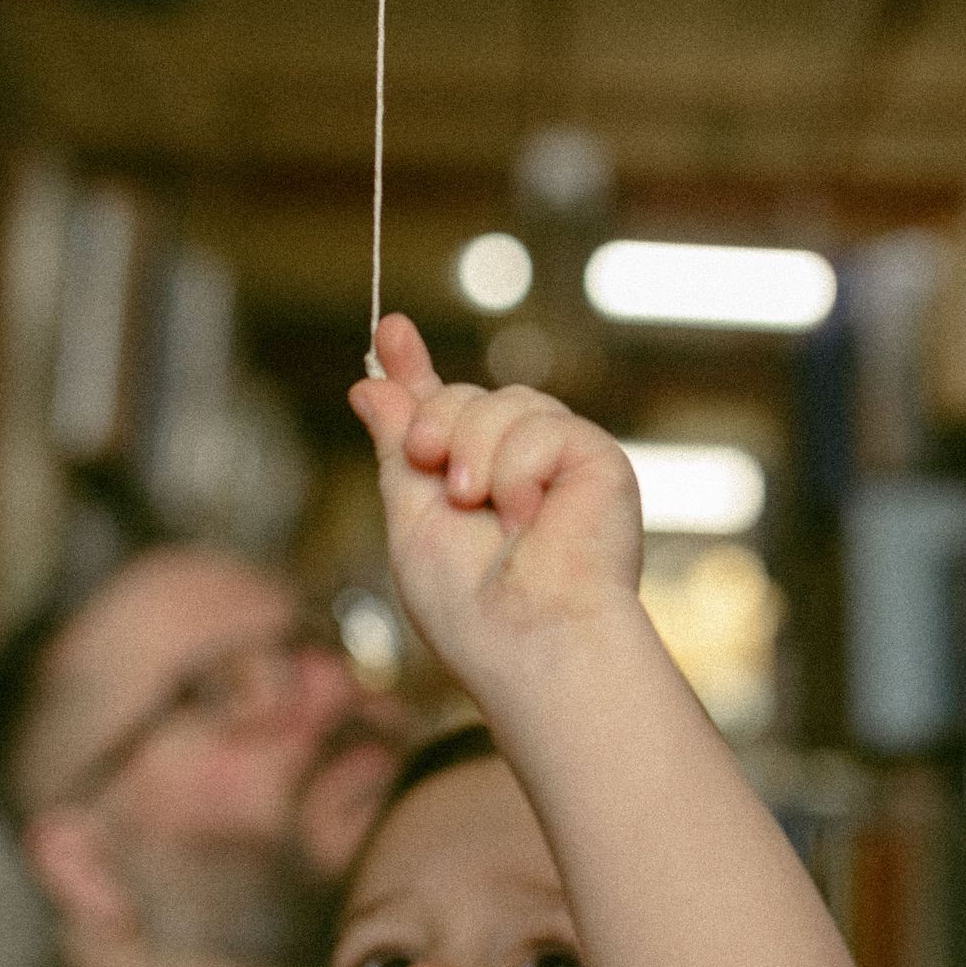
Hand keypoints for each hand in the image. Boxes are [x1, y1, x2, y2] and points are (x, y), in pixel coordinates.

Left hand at [348, 315, 642, 698]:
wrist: (529, 638)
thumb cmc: (469, 605)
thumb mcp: (409, 518)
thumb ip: (396, 448)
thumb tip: (368, 384)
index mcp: (469, 481)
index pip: (441, 410)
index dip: (414, 369)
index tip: (391, 328)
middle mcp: (516, 464)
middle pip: (465, 396)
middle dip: (435, 427)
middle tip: (440, 477)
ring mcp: (558, 458)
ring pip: (502, 400)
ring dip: (475, 454)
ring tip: (485, 510)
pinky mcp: (597, 458)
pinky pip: (541, 423)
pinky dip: (519, 470)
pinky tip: (532, 516)